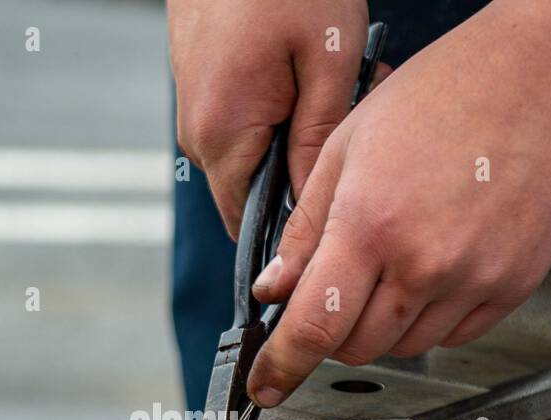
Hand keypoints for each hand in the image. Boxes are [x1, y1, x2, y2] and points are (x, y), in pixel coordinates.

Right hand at [169, 0, 369, 237]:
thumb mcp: (327, 62)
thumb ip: (316, 143)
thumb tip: (309, 208)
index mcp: (222, 136)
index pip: (250, 225)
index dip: (295, 226)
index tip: (341, 197)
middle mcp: (198, 134)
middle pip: (256, 191)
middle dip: (307, 169)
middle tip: (354, 118)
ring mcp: (196, 112)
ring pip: (254, 157)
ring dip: (300, 135)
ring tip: (340, 87)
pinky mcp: (203, 90)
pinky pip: (244, 126)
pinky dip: (283, 112)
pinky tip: (312, 75)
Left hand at [246, 0, 550, 405]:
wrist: (543, 79)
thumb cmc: (445, 96)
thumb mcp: (346, 148)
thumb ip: (305, 230)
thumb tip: (273, 288)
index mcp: (369, 225)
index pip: (312, 327)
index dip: (280, 366)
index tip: (265, 386)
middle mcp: (421, 264)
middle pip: (355, 348)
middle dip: (333, 332)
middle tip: (339, 288)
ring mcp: (472, 281)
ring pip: (403, 348)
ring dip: (383, 325)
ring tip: (397, 260)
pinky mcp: (512, 288)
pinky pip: (453, 336)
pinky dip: (430, 318)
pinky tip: (436, 265)